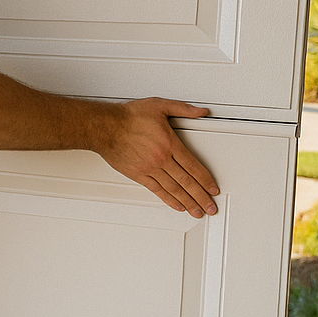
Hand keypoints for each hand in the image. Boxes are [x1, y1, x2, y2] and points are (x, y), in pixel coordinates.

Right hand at [97, 99, 218, 217]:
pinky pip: (157, 190)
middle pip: (186, 182)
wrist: (104, 127)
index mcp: (169, 144)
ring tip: (197, 211)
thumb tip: (201, 111)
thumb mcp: (159, 105)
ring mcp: (149, 169)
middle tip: (210, 207)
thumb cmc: (128, 117)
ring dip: (187, 202)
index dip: (206, 180)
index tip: (213, 189)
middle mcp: (161, 159)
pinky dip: (169, 199)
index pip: (193, 166)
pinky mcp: (138, 174)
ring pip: (173, 189)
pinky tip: (177, 205)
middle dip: (201, 197)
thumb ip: (183, 108)